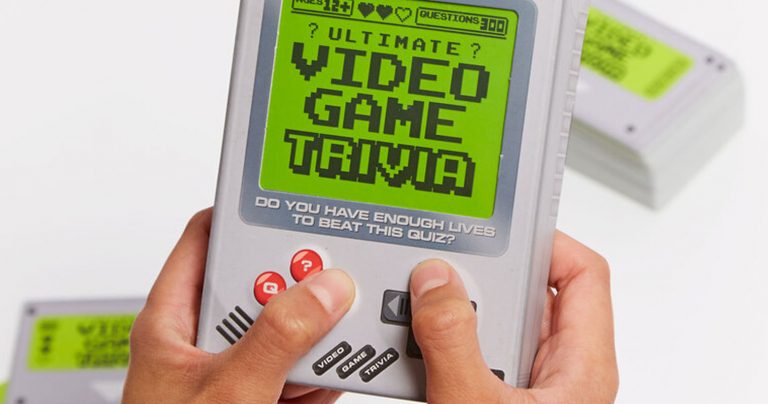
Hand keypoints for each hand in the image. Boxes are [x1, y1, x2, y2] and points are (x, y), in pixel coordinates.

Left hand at [123, 209, 355, 403]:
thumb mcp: (227, 390)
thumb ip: (276, 339)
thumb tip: (324, 290)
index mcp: (172, 320)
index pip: (205, 240)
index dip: (245, 215)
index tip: (290, 205)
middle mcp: (201, 338)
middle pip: (258, 285)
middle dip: (299, 286)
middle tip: (334, 277)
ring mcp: (230, 370)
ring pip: (283, 331)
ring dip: (316, 333)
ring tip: (345, 326)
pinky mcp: (254, 398)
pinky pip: (293, 371)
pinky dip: (318, 374)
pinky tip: (332, 376)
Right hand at [409, 231, 618, 402]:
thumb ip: (454, 342)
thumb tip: (436, 282)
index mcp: (583, 366)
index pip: (582, 272)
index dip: (544, 240)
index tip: (498, 227)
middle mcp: (560, 371)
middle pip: (526, 294)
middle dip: (480, 284)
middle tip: (444, 279)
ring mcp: (528, 385)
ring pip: (494, 325)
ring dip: (455, 319)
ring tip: (423, 321)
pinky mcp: (499, 397)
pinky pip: (474, 354)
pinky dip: (445, 346)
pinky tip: (419, 353)